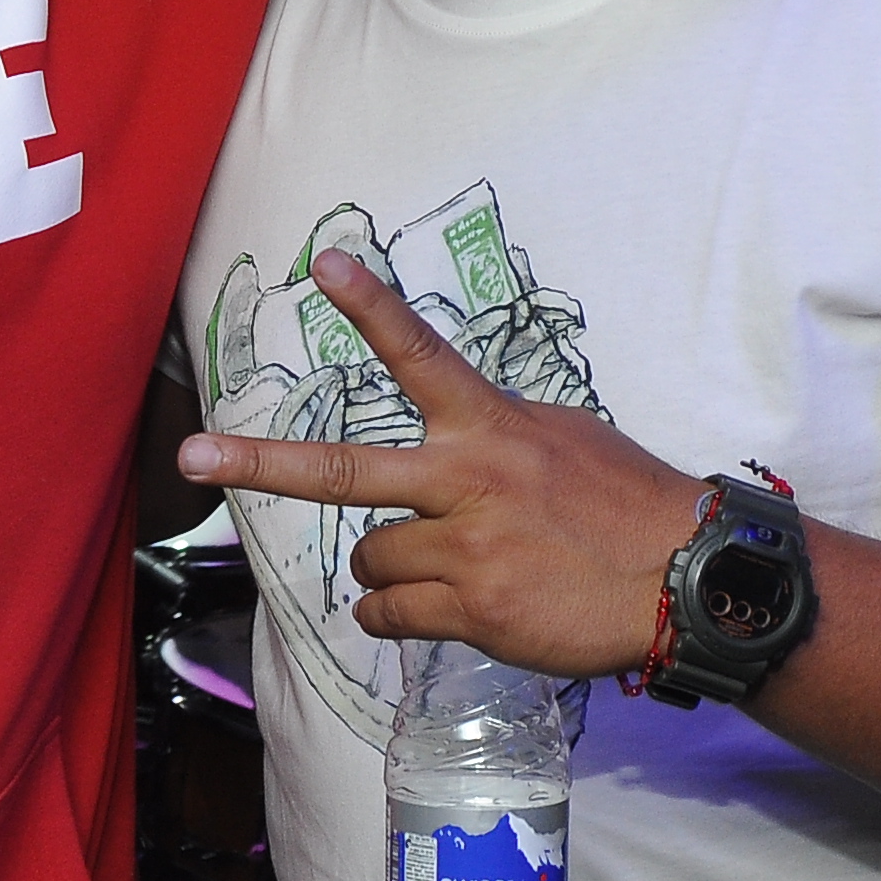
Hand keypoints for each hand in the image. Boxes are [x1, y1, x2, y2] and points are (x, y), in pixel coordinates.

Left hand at [173, 249, 708, 676]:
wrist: (685, 582)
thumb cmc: (628, 506)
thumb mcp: (564, 439)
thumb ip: (493, 436)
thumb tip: (451, 444)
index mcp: (493, 426)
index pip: (420, 354)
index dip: (370, 307)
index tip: (322, 263)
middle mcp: (468, 480)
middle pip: (339, 470)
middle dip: (257, 463)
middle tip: (195, 454)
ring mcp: (465, 549)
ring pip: (370, 559)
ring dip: (387, 568)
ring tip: (443, 569)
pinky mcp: (472, 611)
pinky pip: (389, 615)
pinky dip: (392, 616)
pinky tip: (430, 610)